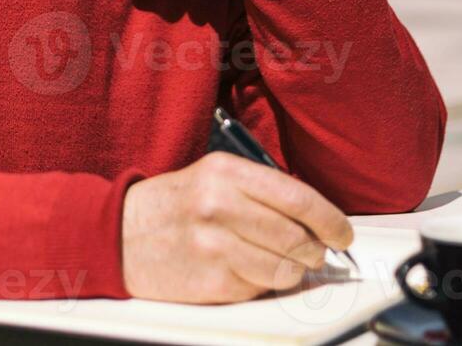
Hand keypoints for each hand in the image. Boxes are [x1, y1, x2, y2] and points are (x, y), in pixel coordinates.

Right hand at [120, 152, 354, 302]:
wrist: (118, 235)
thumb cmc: (173, 205)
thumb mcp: (213, 176)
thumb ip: (262, 191)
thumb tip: (315, 218)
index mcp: (225, 172)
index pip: (297, 198)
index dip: (330, 219)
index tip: (342, 233)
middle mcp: (220, 206)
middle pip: (297, 237)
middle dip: (315, 250)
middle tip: (314, 252)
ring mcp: (214, 246)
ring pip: (284, 269)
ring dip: (292, 271)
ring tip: (279, 262)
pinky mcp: (210, 282)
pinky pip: (259, 288)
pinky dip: (262, 283)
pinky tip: (244, 269)